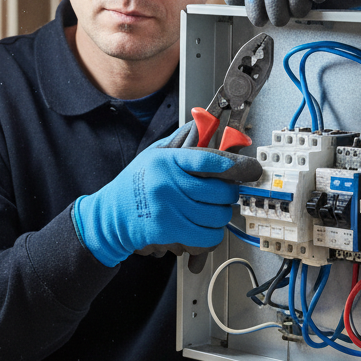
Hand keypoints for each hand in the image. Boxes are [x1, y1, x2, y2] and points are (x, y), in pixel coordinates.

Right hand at [72, 141, 261, 267]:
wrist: (109, 216)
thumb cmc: (134, 186)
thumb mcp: (153, 155)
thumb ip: (180, 142)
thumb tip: (207, 125)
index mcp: (166, 159)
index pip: (209, 158)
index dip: (235, 165)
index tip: (251, 169)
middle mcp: (168, 181)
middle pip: (219, 190)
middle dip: (229, 194)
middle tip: (224, 194)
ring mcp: (168, 207)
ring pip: (217, 214)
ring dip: (221, 216)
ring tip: (212, 211)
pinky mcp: (168, 229)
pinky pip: (207, 235)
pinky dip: (212, 234)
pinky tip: (205, 228)